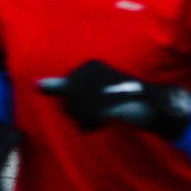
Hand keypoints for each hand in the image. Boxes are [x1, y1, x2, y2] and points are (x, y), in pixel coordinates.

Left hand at [38, 60, 190, 139]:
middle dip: (81, 112)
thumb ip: (60, 87)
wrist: (155, 107)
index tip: (100, 98)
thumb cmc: (119, 99)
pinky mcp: (105, 105)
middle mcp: (91, 73)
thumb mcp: (88, 91)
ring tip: (106, 111)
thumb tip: (36, 84)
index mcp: (88, 66)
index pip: (66, 94)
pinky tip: (106, 118)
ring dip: (88, 118)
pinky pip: (85, 122)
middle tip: (103, 107)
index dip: (79, 103)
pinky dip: (93, 124)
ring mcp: (98, 88)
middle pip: (67, 104)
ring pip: (75, 114)